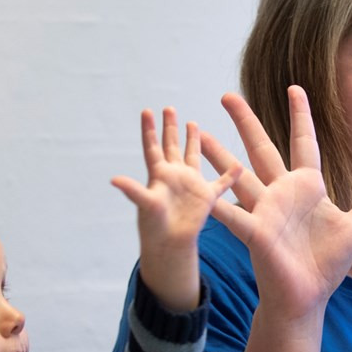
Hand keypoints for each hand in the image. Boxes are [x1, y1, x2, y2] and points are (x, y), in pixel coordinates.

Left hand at [111, 107, 240, 310]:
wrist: (171, 243)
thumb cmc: (154, 226)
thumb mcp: (145, 205)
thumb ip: (133, 191)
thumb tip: (113, 180)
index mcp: (160, 175)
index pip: (153, 147)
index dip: (150, 129)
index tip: (147, 111)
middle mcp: (175, 175)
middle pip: (172, 146)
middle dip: (170, 127)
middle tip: (168, 108)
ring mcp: (191, 184)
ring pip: (193, 156)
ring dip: (194, 141)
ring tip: (192, 123)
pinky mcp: (206, 197)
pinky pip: (221, 183)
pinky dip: (230, 176)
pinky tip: (238, 166)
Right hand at [203, 86, 351, 318]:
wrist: (305, 299)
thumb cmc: (324, 265)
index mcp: (306, 188)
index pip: (303, 143)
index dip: (300, 116)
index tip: (295, 88)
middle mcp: (281, 194)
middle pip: (261, 149)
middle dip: (245, 122)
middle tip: (228, 95)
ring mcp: (265, 212)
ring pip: (238, 176)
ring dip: (219, 156)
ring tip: (198, 134)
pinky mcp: (256, 234)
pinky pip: (234, 215)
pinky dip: (218, 203)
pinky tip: (202, 190)